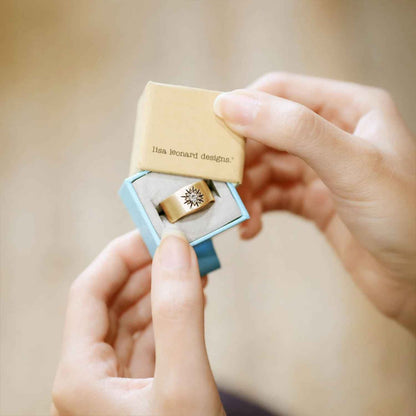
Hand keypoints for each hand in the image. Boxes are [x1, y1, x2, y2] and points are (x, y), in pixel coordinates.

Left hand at [52, 230, 223, 415]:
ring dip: (163, 290)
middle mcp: (90, 378)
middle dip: (150, 269)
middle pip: (113, 303)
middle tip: (183, 245)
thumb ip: (177, 315)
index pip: (89, 291)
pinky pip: (151, 340)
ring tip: (194, 266)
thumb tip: (174, 247)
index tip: (157, 231)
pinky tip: (192, 299)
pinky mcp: (141, 391)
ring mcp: (115, 385)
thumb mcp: (183, 385)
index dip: (122, 255)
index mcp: (81, 376)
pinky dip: (172, 316)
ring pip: (133, 320)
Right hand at [214, 72, 415, 332]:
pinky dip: (258, 209)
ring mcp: (321, 169)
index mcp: (348, 108)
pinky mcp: (314, 201)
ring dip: (247, 189)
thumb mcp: (351, 164)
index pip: (279, 92)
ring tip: (240, 213)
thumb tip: (232, 105)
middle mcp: (332, 133)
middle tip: (220, 183)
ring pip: (266, 167)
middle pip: (267, 132)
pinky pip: (273, 196)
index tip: (210, 133)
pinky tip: (252, 228)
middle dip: (241, 158)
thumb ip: (293, 130)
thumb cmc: (405, 218)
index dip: (242, 108)